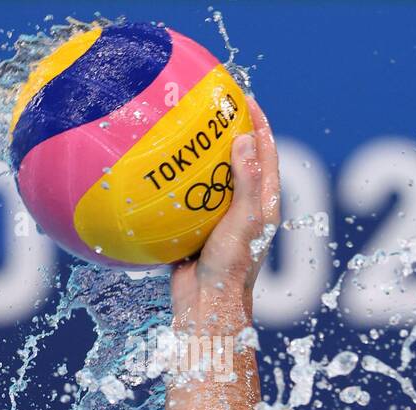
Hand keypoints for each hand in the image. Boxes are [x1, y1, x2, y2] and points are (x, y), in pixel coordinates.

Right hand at [171, 94, 279, 333]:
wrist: (207, 306)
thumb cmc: (232, 268)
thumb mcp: (243, 223)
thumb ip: (245, 182)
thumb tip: (246, 139)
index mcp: (262, 206)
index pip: (266, 155)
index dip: (259, 125)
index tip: (245, 97)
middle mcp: (243, 210)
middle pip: (238, 161)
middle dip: (226, 132)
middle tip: (207, 104)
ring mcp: (218, 220)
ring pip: (207, 180)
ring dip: (196, 156)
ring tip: (176, 127)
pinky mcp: (195, 230)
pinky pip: (181, 199)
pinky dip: (170, 182)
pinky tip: (149, 168)